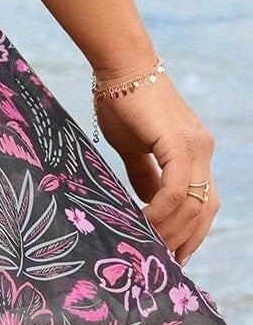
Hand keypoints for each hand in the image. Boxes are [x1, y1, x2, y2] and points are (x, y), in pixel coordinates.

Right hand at [95, 73, 218, 264]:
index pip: (204, 203)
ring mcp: (196, 147)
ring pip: (194, 204)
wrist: (119, 65)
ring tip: (148, 243)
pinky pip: (177, 190)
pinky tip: (143, 220)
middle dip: (185, 240)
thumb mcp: (133, 146)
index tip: (170, 254)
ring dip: (172, 230)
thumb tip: (147, 203)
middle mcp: (203, 151)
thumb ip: (144, 175)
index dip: (191, 232)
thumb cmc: (120, 100)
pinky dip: (162, 210)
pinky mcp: (180, 143)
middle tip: (162, 259)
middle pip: (206, 210)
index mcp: (196, 152)